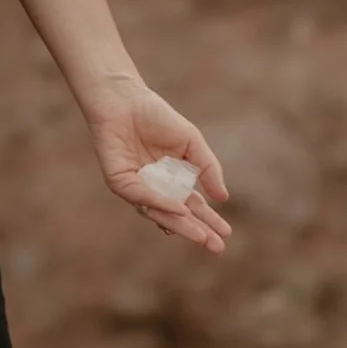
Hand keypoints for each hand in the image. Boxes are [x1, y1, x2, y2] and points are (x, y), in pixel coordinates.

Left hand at [74, 69, 231, 253]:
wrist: (126, 99)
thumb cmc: (157, 118)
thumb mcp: (192, 144)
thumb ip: (207, 169)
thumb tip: (223, 198)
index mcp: (172, 182)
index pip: (192, 207)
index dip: (209, 221)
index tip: (226, 234)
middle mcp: (154, 189)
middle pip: (177, 216)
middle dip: (197, 231)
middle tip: (217, 248)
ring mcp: (136, 188)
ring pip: (158, 213)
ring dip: (181, 225)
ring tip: (201, 236)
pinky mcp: (120, 181)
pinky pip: (141, 197)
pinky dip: (161, 203)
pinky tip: (180, 208)